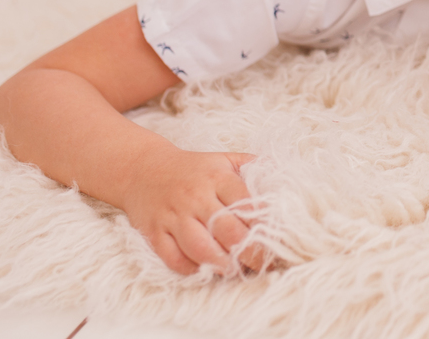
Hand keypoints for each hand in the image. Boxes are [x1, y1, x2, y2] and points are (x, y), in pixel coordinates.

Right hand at [120, 147, 265, 274]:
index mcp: (216, 177)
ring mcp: (173, 216)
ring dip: (220, 263)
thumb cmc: (193, 168)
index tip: (277, 240)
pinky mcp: (154, 232)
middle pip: (226, 230)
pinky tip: (205, 270)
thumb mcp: (224, 159)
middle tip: (262, 263)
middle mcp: (195, 196)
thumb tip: (285, 177)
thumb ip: (252, 167)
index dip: (263, 224)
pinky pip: (173, 257)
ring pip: (199, 247)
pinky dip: (190, 269)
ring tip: (234, 270)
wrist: (143, 169)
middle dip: (248, 251)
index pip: (245, 204)